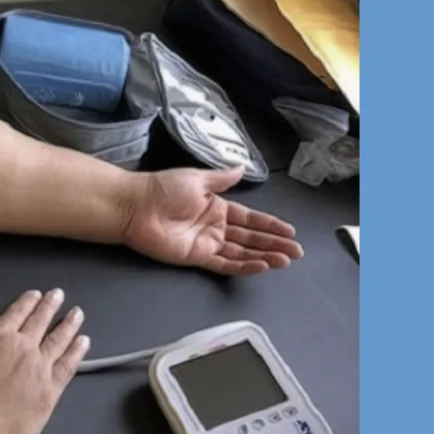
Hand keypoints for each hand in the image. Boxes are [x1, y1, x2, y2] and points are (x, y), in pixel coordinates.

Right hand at [0, 289, 89, 433]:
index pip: (17, 313)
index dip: (27, 302)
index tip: (36, 294)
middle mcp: (23, 350)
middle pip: (41, 322)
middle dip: (51, 306)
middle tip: (59, 295)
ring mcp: (40, 371)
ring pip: (59, 342)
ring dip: (69, 326)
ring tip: (78, 315)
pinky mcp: (50, 394)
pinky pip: (68, 367)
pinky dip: (77, 353)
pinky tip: (83, 344)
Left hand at [123, 167, 303, 275]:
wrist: (136, 205)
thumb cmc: (163, 189)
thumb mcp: (197, 178)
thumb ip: (222, 178)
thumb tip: (243, 168)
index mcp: (216, 207)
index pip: (250, 218)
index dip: (270, 225)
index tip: (290, 231)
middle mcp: (215, 227)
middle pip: (250, 238)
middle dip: (274, 244)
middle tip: (297, 251)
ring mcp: (207, 243)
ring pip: (242, 253)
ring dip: (264, 257)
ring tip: (286, 260)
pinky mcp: (197, 257)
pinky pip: (224, 263)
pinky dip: (243, 266)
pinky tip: (261, 266)